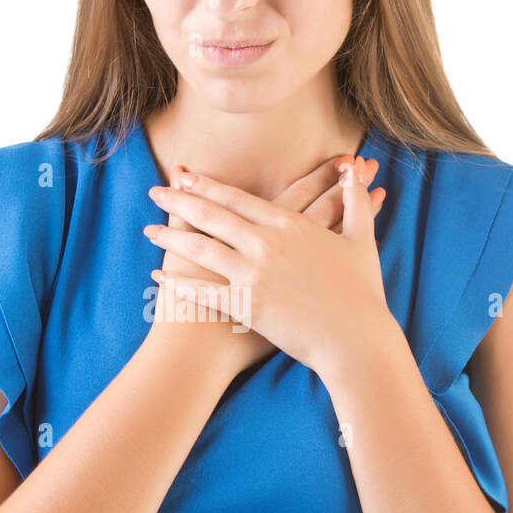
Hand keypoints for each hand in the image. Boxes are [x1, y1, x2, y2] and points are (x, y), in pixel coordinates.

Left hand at [145, 153, 386, 378]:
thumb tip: (358, 173)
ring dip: (171, 238)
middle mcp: (267, 244)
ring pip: (202, 250)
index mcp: (290, 225)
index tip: (184, 177)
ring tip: (149, 230)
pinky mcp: (248, 307)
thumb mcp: (362, 241)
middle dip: (180, 201)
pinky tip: (159, 275)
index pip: (239, 198)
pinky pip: (205, 292)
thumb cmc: (362, 293)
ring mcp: (254, 275)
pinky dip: (179, 283)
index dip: (208, 186)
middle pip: (213, 216)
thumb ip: (357, 203)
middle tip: (156, 192)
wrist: (356, 339)